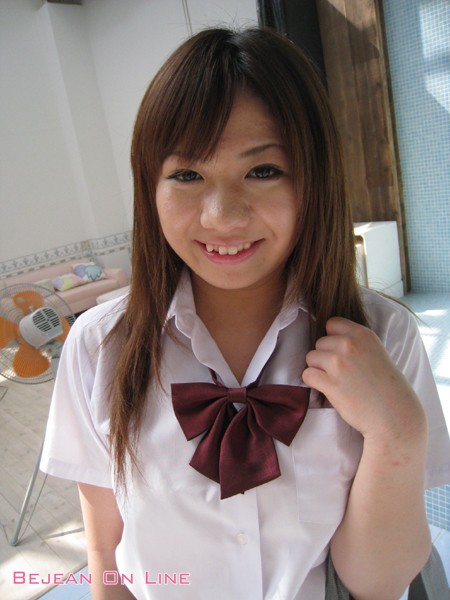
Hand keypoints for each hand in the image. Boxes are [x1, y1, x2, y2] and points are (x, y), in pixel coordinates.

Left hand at [302, 317, 425, 442]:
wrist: (395, 416)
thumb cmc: (387, 386)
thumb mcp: (376, 351)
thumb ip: (355, 342)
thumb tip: (329, 338)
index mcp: (363, 334)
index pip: (332, 323)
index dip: (333, 338)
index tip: (340, 352)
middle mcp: (350, 345)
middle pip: (319, 342)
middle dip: (325, 356)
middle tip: (341, 372)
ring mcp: (339, 364)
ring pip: (311, 357)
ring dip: (318, 369)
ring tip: (336, 381)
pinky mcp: (330, 384)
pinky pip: (307, 375)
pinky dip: (314, 383)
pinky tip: (328, 389)